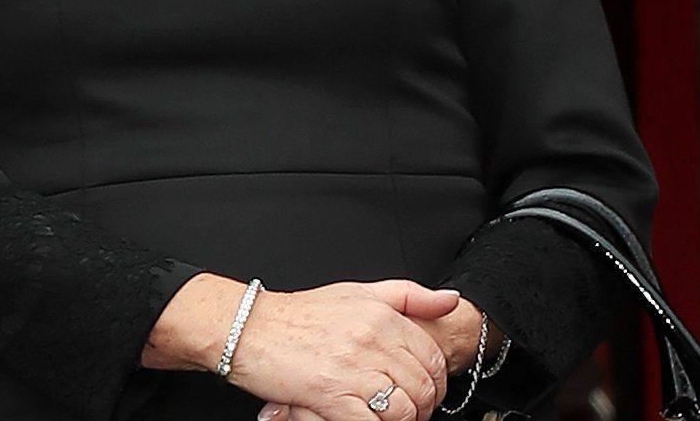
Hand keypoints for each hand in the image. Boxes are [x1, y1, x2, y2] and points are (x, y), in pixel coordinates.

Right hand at [231, 280, 457, 420]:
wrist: (250, 328)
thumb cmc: (300, 315)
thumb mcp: (357, 292)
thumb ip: (408, 296)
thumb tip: (449, 301)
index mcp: (381, 315)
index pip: (432, 357)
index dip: (436, 381)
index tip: (426, 389)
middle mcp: (371, 340)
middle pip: (423, 387)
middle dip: (423, 406)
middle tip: (409, 409)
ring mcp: (352, 369)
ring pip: (404, 410)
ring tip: (387, 418)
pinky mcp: (331, 395)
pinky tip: (364, 419)